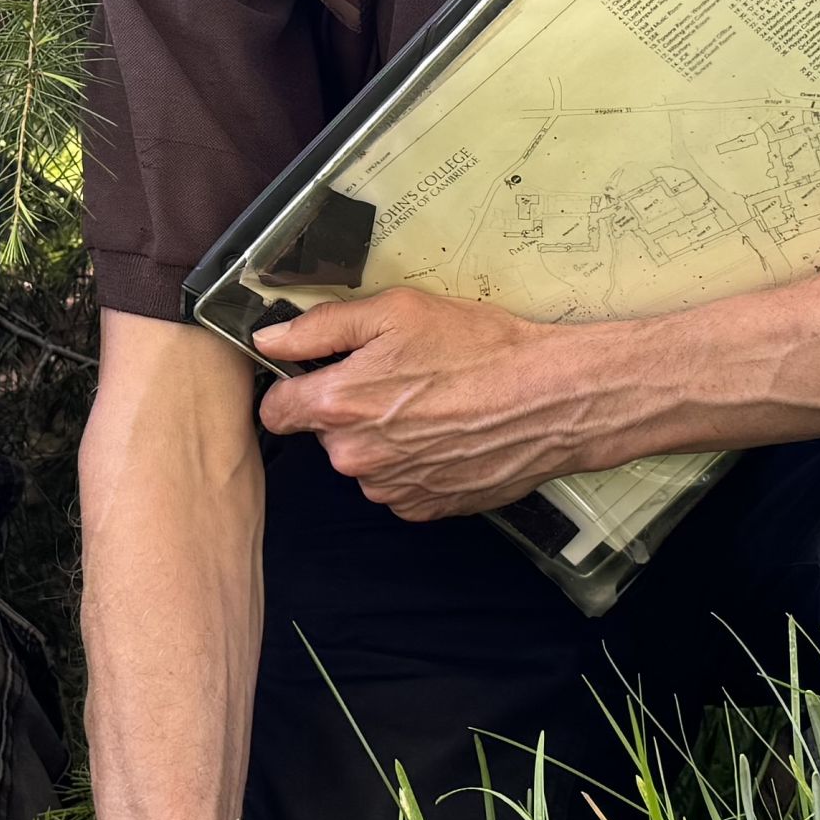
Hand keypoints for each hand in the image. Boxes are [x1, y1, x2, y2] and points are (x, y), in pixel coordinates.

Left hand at [251, 286, 628, 518]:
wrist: (550, 399)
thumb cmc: (479, 349)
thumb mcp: (397, 311)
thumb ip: (322, 327)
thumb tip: (269, 340)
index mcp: (339, 405)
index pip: (275, 411)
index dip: (294, 388)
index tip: (322, 374)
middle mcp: (355, 458)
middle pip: (325, 435)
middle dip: (349, 409)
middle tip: (400, 379)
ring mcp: (390, 489)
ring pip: (364, 462)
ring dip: (384, 440)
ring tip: (433, 407)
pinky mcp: (424, 508)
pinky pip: (399, 486)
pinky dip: (414, 465)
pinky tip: (447, 436)